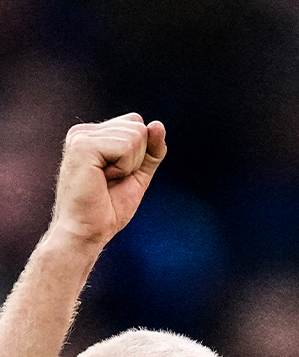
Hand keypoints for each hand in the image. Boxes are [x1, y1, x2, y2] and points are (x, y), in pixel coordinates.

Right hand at [50, 113, 166, 247]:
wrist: (86, 233)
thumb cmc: (107, 210)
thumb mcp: (137, 176)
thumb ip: (151, 151)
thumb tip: (159, 125)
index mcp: (93, 135)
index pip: (136, 124)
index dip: (139, 154)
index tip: (117, 176)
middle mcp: (84, 132)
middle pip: (138, 126)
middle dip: (136, 159)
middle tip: (111, 180)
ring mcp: (81, 136)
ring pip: (135, 134)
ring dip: (129, 165)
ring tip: (105, 181)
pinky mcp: (83, 145)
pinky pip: (126, 146)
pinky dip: (123, 168)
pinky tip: (103, 180)